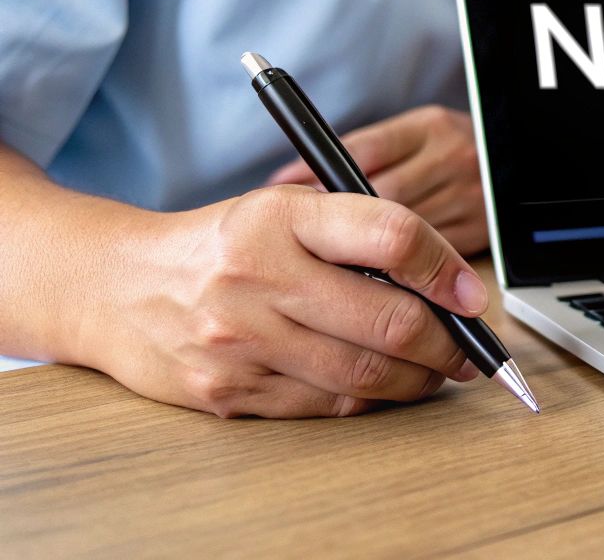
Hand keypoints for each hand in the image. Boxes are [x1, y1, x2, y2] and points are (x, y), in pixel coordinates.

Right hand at [88, 185, 489, 417]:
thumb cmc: (225, 246)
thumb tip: (451, 285)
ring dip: (418, 380)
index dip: (446, 269)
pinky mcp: (228, 391)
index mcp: (280, 215)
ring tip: (435, 371)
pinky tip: (381, 386)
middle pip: (389, 320)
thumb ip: (364, 232)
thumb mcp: (287, 210)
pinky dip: (368, 400)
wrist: (119, 288)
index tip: (472, 296)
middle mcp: (257, 276)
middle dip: (447, 343)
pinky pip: (326, 405)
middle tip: (468, 348)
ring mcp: (239, 340)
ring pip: (364, 374)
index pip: (391, 236)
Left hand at [267, 105, 488, 255]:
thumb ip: (370, 154)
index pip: (365, 150)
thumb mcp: (417, 136)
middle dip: (340, 218)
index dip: (319, 171)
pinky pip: (429, 254)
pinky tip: (375, 273)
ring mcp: (469, 195)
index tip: (283, 187)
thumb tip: (295, 181)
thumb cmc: (453, 151)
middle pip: (382, 195)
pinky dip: (398, 268)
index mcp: (430, 127)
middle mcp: (452, 157)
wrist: (520, 161)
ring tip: (324, 264)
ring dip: (365, 248)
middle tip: (296, 239)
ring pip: (405, 229)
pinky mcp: (479, 230)